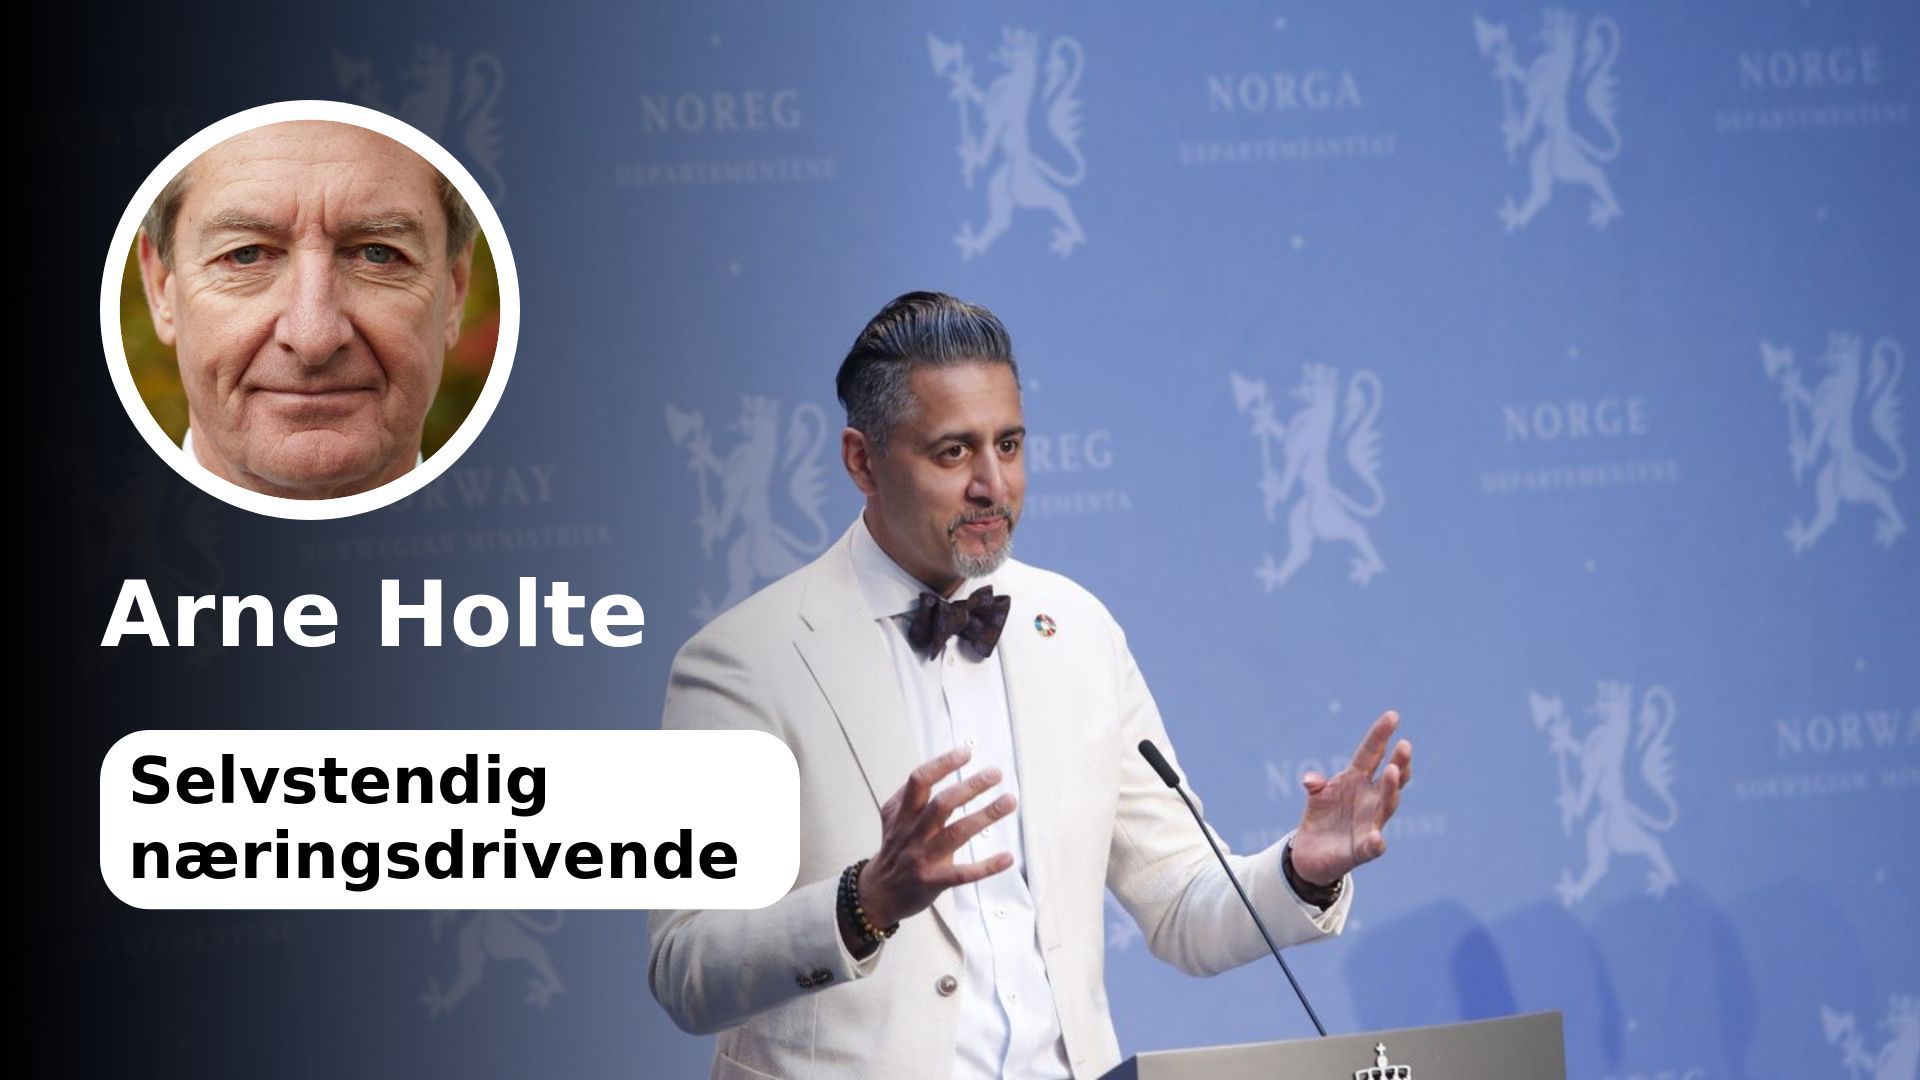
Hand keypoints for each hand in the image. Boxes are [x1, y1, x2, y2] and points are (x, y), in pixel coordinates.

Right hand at [859, 747, 1015, 928]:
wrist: (879, 893)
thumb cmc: (893, 853)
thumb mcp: (892, 818)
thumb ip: (910, 795)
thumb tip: (935, 769)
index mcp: (902, 814)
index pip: (919, 781)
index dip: (942, 765)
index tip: (965, 753)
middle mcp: (913, 833)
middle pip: (942, 804)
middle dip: (971, 786)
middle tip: (995, 774)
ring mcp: (924, 858)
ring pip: (957, 833)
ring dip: (985, 816)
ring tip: (1008, 802)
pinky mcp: (934, 881)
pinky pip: (963, 873)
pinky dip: (987, 866)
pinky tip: (1006, 857)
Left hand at [1288, 710, 1412, 886]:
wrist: (1311, 852)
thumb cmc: (1322, 816)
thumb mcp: (1317, 795)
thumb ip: (1316, 785)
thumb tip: (1311, 780)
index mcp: (1357, 780)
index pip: (1372, 754)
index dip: (1381, 735)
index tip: (1393, 715)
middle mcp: (1370, 799)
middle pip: (1389, 778)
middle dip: (1398, 761)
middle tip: (1404, 745)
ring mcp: (1370, 823)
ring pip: (1386, 804)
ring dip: (1390, 789)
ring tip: (1392, 771)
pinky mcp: (1363, 849)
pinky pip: (1372, 846)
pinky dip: (1375, 843)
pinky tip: (1376, 838)